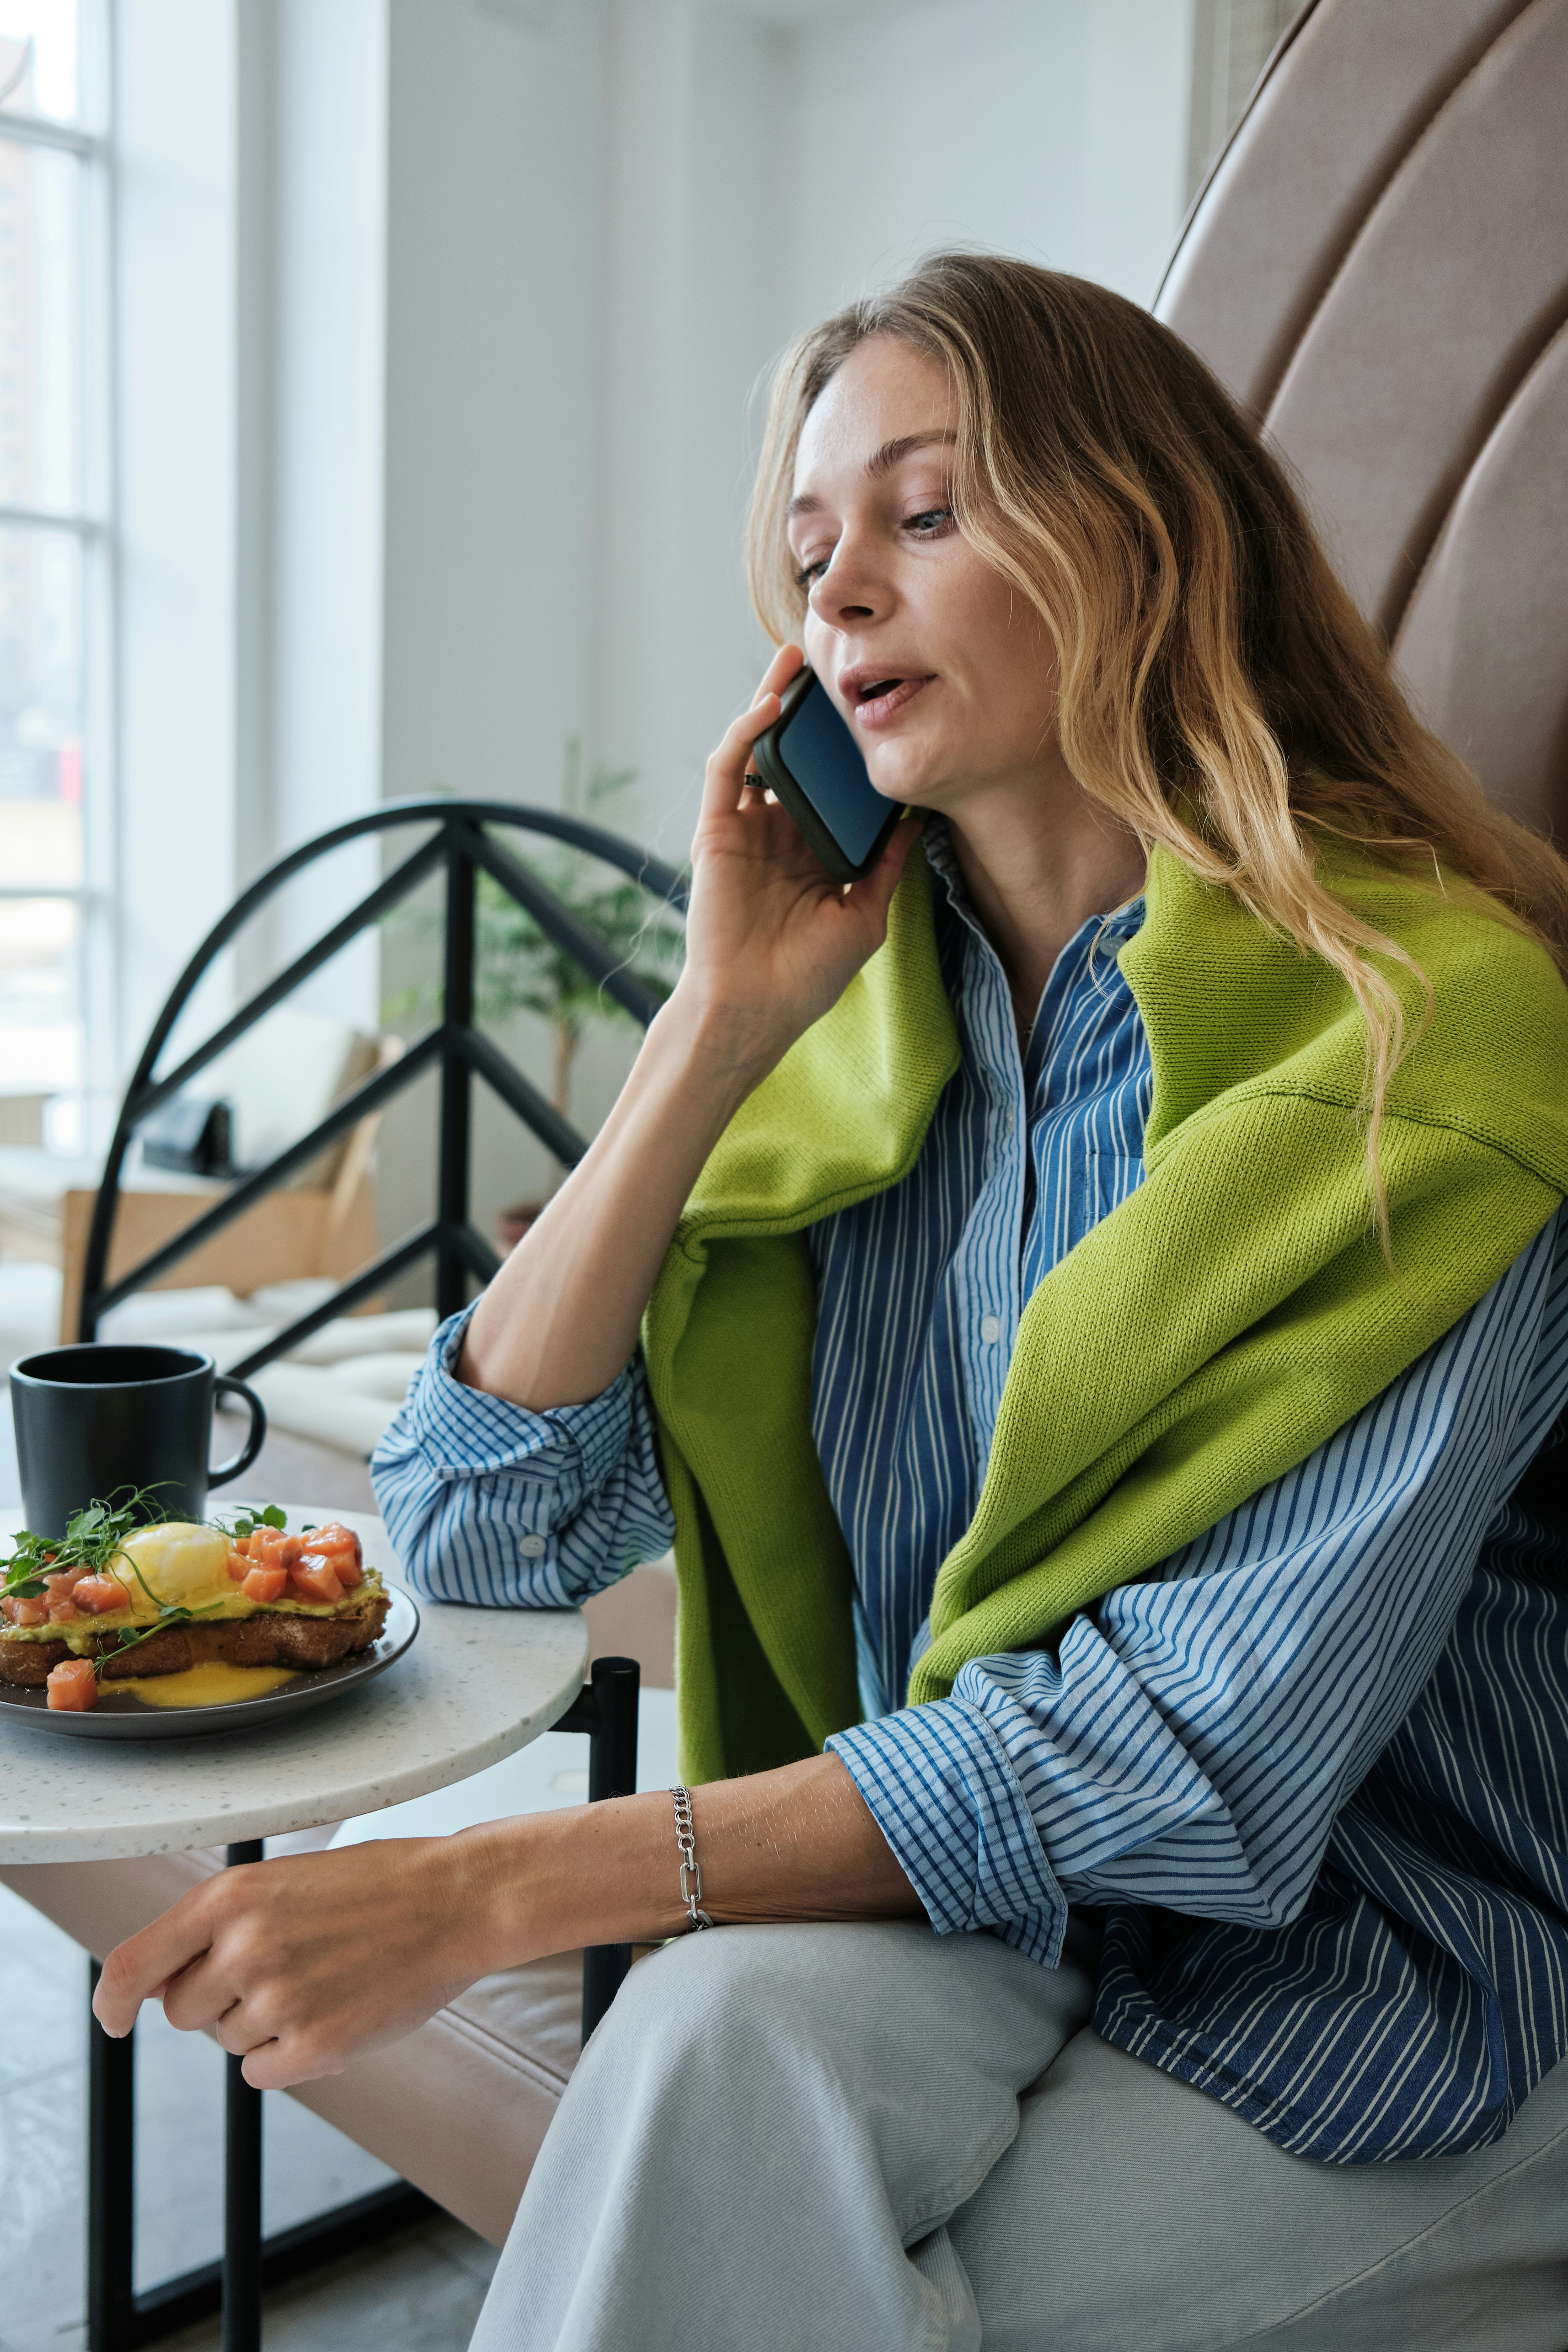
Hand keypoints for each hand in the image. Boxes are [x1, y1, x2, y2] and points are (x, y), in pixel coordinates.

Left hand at [92, 1837, 504, 2088]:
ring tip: (324, 1980)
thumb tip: (168, 1981)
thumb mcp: (284, 1880)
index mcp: (230, 1898)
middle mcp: (244, 1947)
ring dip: (266, 2023)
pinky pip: (263, 2071)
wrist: (457, 1901)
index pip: (133, 1965)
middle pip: (183, 2012)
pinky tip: (333, 2012)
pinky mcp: (315, 2045)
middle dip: (219, 2002)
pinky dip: (291, 2054)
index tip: (115, 2020)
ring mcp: (279, 1999)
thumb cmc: (376, 1886)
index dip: (112, 2001)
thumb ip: (222, 1924)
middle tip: (281, 1971)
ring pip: (230, 2041)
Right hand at [670, 643, 922, 1078]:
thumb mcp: (866, 916)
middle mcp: (778, 834)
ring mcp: (745, 829)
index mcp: (813, 852)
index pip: (832, 786)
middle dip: (810, 713)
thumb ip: (886, 868)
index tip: (877, 709)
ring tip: (796, 660)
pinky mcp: (717, 830)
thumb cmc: (806, 977)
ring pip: (758, 752)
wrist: (755, 1008)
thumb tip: (918, 824)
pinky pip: (728, 770)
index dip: (848, 749)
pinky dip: (746, 734)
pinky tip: (771, 707)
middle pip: (796, 758)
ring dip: (773, 703)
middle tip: (835, 665)